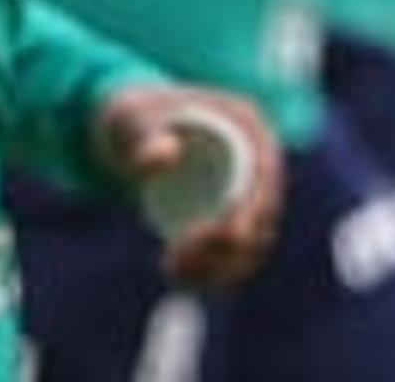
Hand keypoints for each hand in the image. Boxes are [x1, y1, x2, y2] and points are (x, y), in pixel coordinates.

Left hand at [95, 84, 284, 289]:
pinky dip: (211, 273)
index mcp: (248, 125)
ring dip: (219, 267)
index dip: (253, 206)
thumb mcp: (130, 120)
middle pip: (263, 214)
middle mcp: (259, 160)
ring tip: (171, 270)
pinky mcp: (235, 217)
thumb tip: (166, 156)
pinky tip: (176, 276)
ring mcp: (250, 192)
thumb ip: (143, 136)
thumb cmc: (133, 119)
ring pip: (252, 243)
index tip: (228, 236)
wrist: (134, 131)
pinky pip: (234, 255)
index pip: (264, 172)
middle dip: (229, 245)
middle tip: (178, 257)